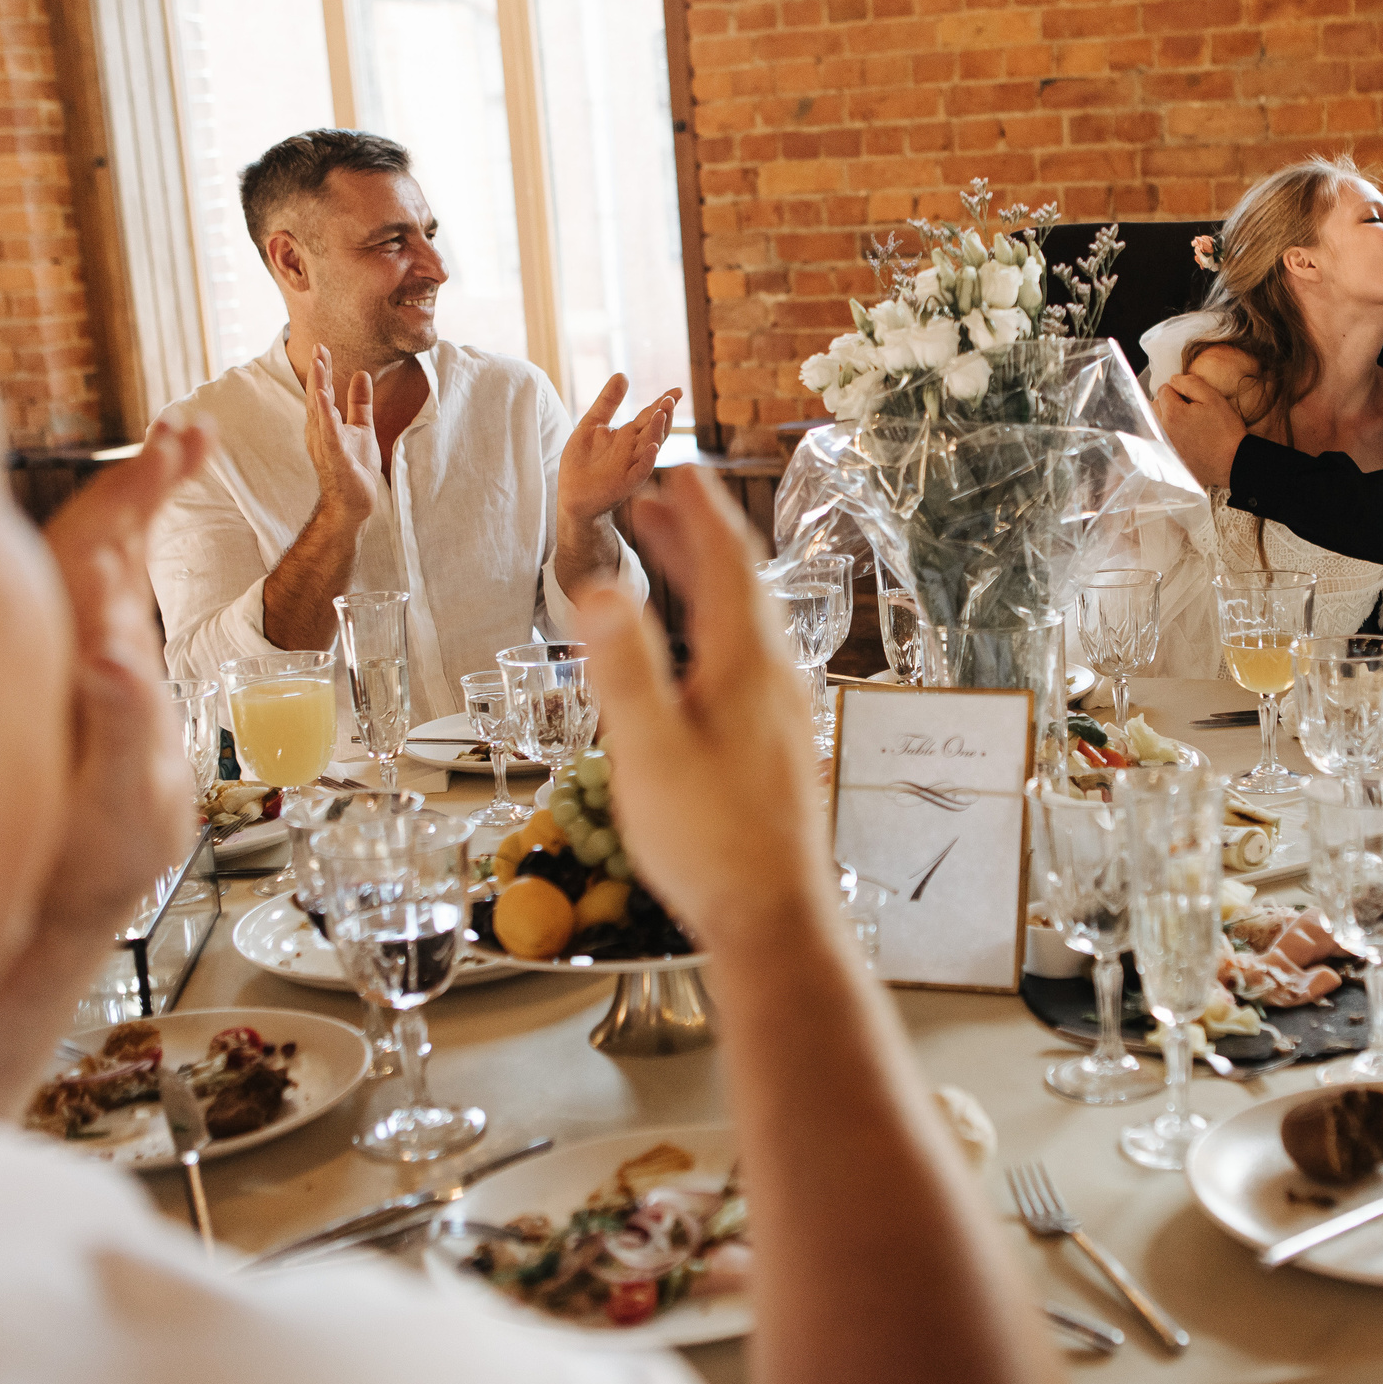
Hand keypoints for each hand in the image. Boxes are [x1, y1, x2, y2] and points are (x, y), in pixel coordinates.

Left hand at [38, 418, 211, 934]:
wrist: (60, 898)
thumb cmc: (90, 861)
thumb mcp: (120, 808)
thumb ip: (123, 730)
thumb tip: (114, 654)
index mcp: (71, 662)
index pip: (96, 547)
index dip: (136, 490)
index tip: (180, 444)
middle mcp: (64, 647)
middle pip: (92, 531)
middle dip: (142, 475)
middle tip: (194, 430)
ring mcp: (74, 655)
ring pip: (94, 548)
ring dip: (138, 495)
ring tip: (184, 449)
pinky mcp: (88, 671)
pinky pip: (102, 580)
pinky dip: (133, 534)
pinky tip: (155, 521)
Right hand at [305, 344, 377, 523]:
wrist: (355, 503)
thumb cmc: (355, 466)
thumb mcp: (362, 428)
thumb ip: (359, 402)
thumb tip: (361, 373)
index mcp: (325, 423)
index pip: (323, 391)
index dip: (323, 370)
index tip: (321, 347)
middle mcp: (320, 432)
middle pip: (317, 397)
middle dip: (318, 373)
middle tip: (317, 347)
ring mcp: (325, 446)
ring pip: (320, 413)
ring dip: (318, 388)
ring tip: (318, 365)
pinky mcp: (335, 460)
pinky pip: (330, 436)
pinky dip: (327, 418)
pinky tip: (324, 401)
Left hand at [559, 375, 675, 524]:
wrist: (571, 495)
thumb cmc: (582, 462)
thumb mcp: (591, 424)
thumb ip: (608, 402)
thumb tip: (623, 374)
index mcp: (629, 436)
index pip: (650, 416)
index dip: (663, 403)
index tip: (676, 390)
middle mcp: (635, 450)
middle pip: (654, 429)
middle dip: (663, 414)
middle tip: (670, 398)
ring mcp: (631, 466)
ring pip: (650, 447)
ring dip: (658, 431)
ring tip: (662, 414)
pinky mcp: (624, 483)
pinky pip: (640, 470)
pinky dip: (648, 459)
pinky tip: (653, 447)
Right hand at [568, 466, 834, 950]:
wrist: (773, 916)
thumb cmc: (710, 841)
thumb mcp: (651, 752)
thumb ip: (625, 668)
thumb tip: (601, 587)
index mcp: (745, 664)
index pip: (726, 561)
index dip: (698, 509)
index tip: (674, 467)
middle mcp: (774, 676)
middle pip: (737, 584)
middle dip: (695, 535)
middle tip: (655, 498)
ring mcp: (781, 710)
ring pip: (742, 623)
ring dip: (703, 581)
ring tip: (665, 557)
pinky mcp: (777, 743)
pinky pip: (746, 660)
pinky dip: (712, 628)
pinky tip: (693, 653)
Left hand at [1155, 371, 1248, 486]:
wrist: (1233, 464)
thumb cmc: (1226, 432)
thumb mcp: (1213, 398)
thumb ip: (1190, 383)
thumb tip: (1174, 379)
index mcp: (1172, 413)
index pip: (1164, 390)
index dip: (1180, 390)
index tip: (1194, 398)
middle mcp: (1162, 431)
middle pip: (1155, 406)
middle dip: (1169, 403)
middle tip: (1190, 409)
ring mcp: (1164, 447)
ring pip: (1156, 423)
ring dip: (1167, 419)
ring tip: (1188, 424)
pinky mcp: (1168, 459)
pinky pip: (1161, 440)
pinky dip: (1170, 436)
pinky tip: (1187, 439)